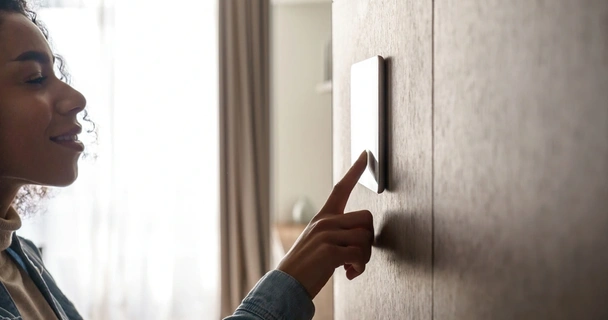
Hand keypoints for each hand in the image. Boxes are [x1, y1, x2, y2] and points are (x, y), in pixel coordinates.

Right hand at [277, 151, 373, 298]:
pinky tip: (348, 274)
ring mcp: (326, 235)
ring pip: (365, 238)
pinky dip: (358, 268)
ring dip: (364, 257)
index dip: (355, 171)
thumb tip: (362, 238)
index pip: (341, 188)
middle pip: (366, 218)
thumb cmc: (306, 265)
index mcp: (323, 217)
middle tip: (357, 255)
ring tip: (350, 267)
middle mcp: (325, 222)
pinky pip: (360, 255)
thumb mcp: (319, 241)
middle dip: (368, 239)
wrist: (286, 284)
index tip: (366, 154)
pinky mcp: (329, 251)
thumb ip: (338, 233)